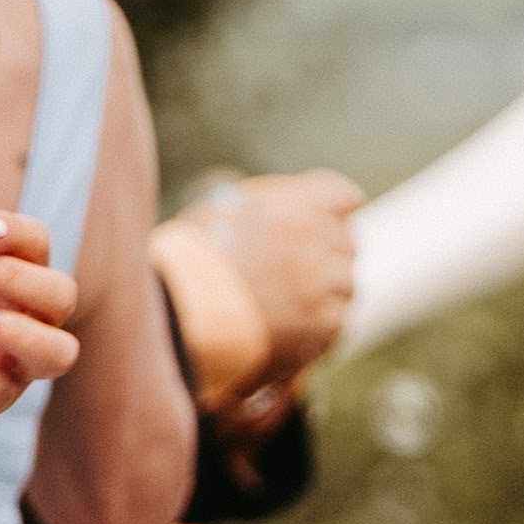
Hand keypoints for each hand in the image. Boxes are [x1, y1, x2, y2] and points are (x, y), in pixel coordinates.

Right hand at [176, 171, 363, 386]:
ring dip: (326, 291)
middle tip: (294, 270)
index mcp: (292, 206)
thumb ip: (268, 199)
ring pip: (347, 284)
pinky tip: (288, 328)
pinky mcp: (324, 326)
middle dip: (326, 253)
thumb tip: (306, 202)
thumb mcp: (220, 206)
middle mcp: (315, 241)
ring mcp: (323, 285)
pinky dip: (318, 326)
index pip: (341, 195)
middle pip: (346, 242)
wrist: (177, 316)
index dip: (333, 209)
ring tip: (287, 303)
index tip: (327, 220)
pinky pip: (337, 321)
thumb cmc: (188, 261)